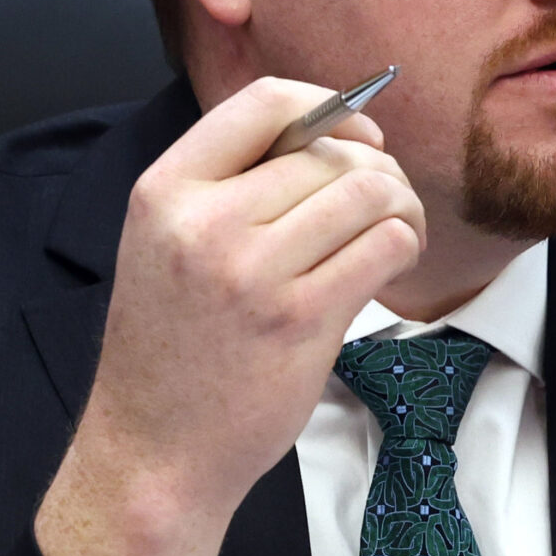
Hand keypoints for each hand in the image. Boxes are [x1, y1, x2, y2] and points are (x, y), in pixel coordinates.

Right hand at [35, 77, 425, 555]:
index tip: (358, 138)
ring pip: (367, 192)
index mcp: (165, 191)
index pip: (263, 103)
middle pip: (329, 153)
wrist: (153, 453)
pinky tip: (394, 262)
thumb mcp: (164, 244)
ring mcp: (253, 272)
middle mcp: (205, 222)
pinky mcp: (300, 319)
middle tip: (386, 205)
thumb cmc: (170, 350)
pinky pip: (383, 244)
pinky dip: (403, 244)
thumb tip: (328, 131)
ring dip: (401, 206)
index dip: (329, 108)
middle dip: (377, 171)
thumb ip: (226, 187)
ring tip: (397, 233)